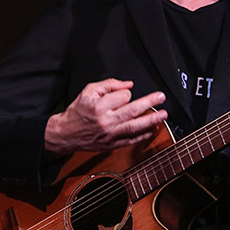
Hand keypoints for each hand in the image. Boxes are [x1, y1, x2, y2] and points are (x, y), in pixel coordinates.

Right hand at [44, 78, 167, 155]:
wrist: (66, 133)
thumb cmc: (78, 111)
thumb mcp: (88, 91)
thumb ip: (109, 85)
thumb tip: (129, 85)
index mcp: (98, 106)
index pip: (123, 97)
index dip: (126, 94)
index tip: (123, 95)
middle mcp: (105, 121)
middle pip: (132, 110)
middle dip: (149, 102)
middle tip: (161, 97)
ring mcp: (110, 135)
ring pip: (134, 127)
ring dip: (151, 120)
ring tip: (163, 115)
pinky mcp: (112, 144)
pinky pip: (131, 140)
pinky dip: (144, 135)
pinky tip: (153, 129)